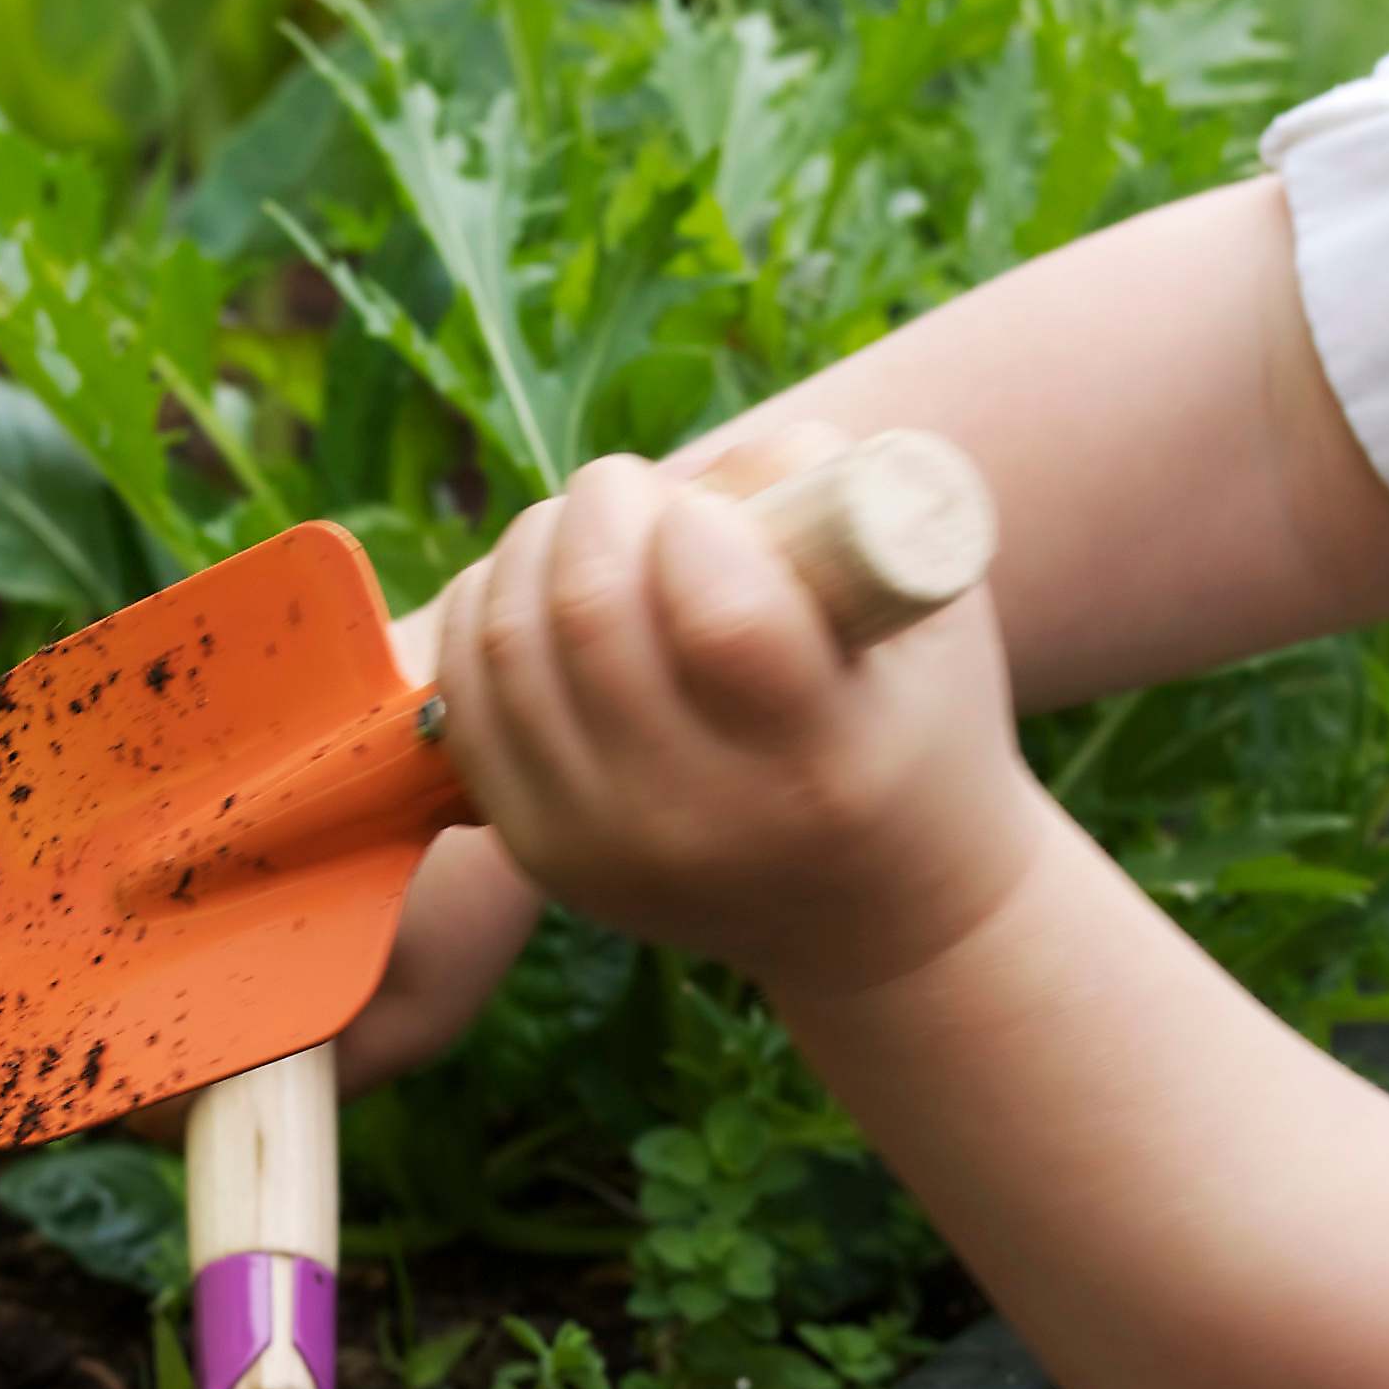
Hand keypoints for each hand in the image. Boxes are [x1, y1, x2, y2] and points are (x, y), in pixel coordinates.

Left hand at [431, 447, 1054, 1001]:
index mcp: (821, 763)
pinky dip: (484, 607)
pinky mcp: (536, 846)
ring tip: (593, 535)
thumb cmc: (908, 721)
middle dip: (602, 506)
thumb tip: (703, 477)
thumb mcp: (924, 607)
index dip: (699, 524)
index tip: (715, 515)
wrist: (871, 910)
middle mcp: (700, 821)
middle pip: (588, 613)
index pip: (720, 617)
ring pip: (506, 642)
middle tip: (639, 496)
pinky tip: (538, 589)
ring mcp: (601, 845)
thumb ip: (836, 501)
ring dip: (535, 544)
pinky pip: (464, 693)